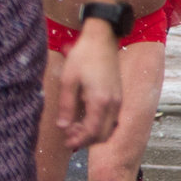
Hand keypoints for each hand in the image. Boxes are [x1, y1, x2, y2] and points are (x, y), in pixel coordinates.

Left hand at [55, 29, 121, 149]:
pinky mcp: (118, 96)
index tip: (66, 142)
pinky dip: (100, 124)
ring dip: (93, 133)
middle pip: (103, 135)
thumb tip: (62, 126)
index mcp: (100, 100)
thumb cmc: (83, 56)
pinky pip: (112, 119)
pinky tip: (85, 118)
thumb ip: (66, 105)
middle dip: (86, 140)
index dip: (79, 140)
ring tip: (75, 127)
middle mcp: (113, 103)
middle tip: (69, 136)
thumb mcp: (68, 80)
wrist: (101, 38)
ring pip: (109, 129)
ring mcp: (118, 100)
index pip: (93, 132)